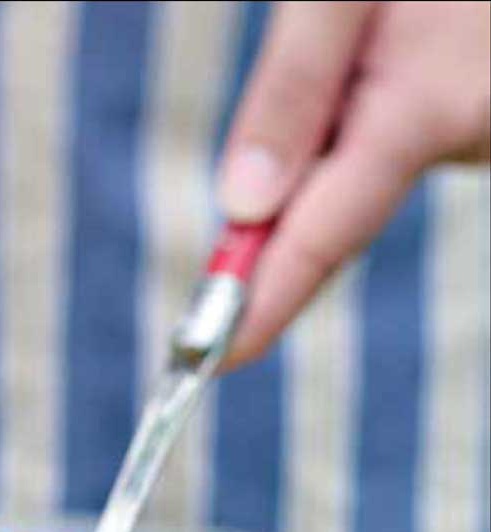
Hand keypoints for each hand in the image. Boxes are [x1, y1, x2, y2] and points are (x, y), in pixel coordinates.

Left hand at [217, 1, 490, 364]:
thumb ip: (294, 88)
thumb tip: (242, 207)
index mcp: (423, 108)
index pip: (320, 237)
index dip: (261, 304)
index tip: (207, 359)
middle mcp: (468, 137)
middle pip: (343, 201)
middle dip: (303, 175)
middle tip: (327, 81)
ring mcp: (489, 134)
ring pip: (377, 162)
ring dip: (355, 121)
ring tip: (398, 28)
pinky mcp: (490, 122)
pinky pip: (413, 136)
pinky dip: (389, 107)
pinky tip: (422, 41)